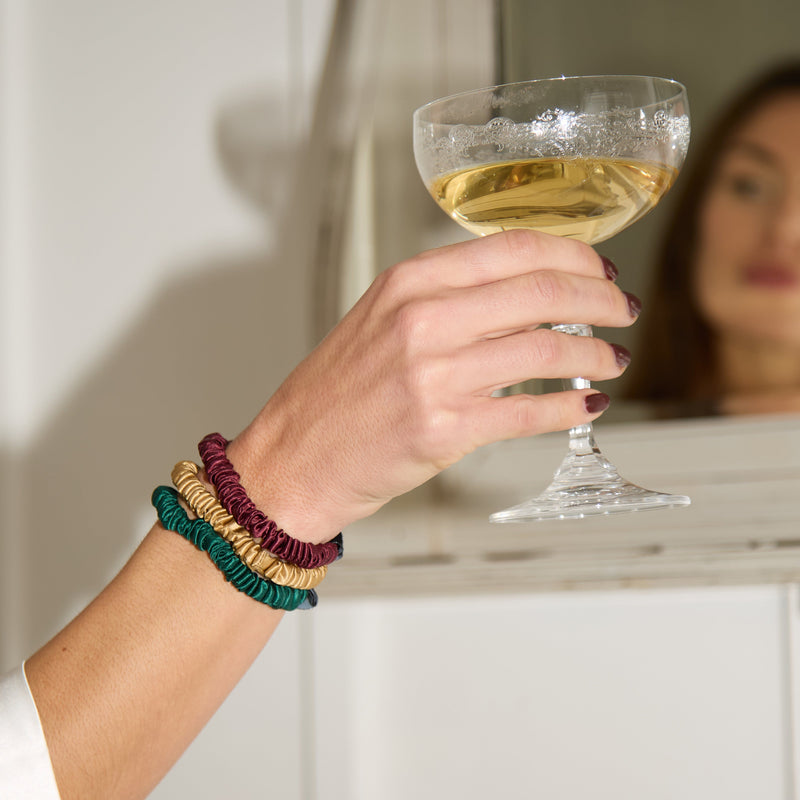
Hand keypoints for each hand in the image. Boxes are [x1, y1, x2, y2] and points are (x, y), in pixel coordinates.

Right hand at [228, 230, 638, 541]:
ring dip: (594, 353)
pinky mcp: (445, 429)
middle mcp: (423, 319)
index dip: (574, 257)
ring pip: (545, 349)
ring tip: (612, 359)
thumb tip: (527, 297)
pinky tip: (587, 405)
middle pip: (541, 291)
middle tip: (624, 311)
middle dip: (600, 299)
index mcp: (408, 282)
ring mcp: (434, 375)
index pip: (514, 249)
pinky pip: (530, 410)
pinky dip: (569, 407)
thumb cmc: (336, 395)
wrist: (293, 458)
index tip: (599, 272)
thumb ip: (447, 302)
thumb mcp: (381, 322)